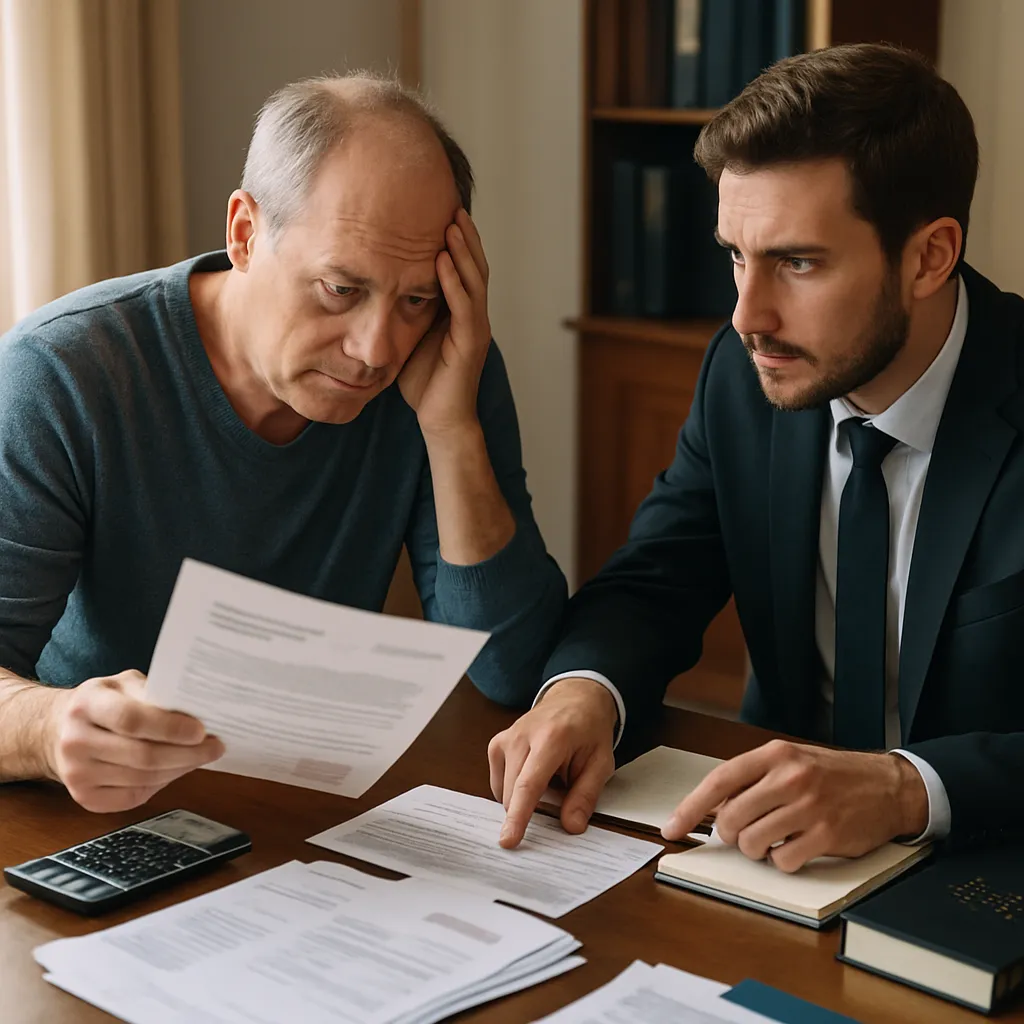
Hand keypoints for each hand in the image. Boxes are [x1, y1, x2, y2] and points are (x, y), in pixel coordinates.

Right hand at [44, 670, 223, 812]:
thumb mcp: (124, 684)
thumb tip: (198, 709)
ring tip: (200, 756)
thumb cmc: (103, 703)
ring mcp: (76, 773)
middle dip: (187, 754)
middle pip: (142, 756)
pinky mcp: (84, 797)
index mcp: (87, 704)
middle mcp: (75, 741)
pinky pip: (133, 796)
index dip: (170, 728)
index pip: (132, 720)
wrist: (58, 730)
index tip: (201, 731)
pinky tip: (175, 770)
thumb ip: (155, 693)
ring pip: (142, 778)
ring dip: (180, 769)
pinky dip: (162, 784)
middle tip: (214, 747)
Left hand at [398, 209, 490, 436]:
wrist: (440, 419)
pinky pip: (465, 307)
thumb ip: (405, 309)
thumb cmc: (423, 381)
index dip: (456, 240)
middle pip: (474, 266)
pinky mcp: (471, 344)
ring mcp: (475, 329)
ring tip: (452, 223)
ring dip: (463, 251)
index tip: (440, 210)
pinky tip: (442, 262)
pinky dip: (455, 282)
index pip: (462, 267)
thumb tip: (376, 284)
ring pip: (475, 280)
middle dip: (464, 235)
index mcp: (459, 312)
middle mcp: (472, 316)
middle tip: (453, 203)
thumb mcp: (410, 336)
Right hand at [487, 678, 617, 848]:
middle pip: (514, 793)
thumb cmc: (589, 731)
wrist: (574, 699)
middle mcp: (521, 736)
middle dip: (533, 809)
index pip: (529, 785)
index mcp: (550, 739)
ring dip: (526, 799)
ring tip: (551, 778)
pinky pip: (501, 785)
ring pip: (505, 792)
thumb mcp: (601, 763)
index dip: (518, 816)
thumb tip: (571, 827)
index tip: (508, 840)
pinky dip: (517, 790)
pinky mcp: (496, 745)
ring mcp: (505, 739)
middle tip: (561, 792)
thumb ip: (586, 796)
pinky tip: (535, 775)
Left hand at [661, 740, 928, 871]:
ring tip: (775, 838)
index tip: (672, 827)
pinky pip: (782, 862)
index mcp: (774, 754)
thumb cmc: (832, 775)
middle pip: (731, 818)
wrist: (888, 785)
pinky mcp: (827, 835)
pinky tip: (796, 848)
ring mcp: (809, 806)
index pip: (718, 781)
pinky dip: (782, 862)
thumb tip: (710, 808)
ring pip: (752, 843)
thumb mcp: (790, 761)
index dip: (690, 808)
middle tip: (746, 832)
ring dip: (756, 850)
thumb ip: (752, 779)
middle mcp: (789, 777)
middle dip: (730, 834)